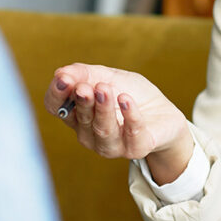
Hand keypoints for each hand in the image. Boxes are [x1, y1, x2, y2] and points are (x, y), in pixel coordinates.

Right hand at [44, 63, 194, 182]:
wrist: (165, 115)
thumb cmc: (132, 95)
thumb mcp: (109, 77)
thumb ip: (86, 74)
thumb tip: (61, 72)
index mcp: (78, 114)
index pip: (56, 107)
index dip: (56, 94)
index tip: (63, 78)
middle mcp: (89, 133)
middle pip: (79, 117)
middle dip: (82, 101)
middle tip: (84, 86)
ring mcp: (111, 144)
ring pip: (102, 130)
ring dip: (103, 108)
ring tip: (105, 89)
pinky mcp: (135, 148)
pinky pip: (131, 133)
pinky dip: (129, 115)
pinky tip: (127, 99)